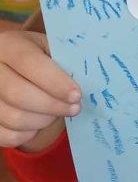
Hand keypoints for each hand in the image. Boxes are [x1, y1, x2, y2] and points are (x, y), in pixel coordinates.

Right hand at [0, 31, 80, 148]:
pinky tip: (38, 122)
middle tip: (74, 108)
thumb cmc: (38, 58)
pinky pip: (7, 136)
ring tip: (57, 113)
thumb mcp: (48, 48)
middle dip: (53, 106)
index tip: (77, 95)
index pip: (29, 63)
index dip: (55, 82)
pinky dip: (28, 134)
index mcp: (8, 45)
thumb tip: (87, 79)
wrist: (12, 69)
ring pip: (14, 118)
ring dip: (43, 121)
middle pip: (19, 94)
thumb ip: (64, 60)